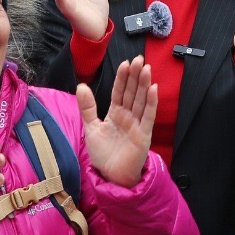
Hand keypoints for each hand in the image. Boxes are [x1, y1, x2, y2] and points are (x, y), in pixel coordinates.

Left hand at [79, 57, 155, 186]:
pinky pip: (148, 116)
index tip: (125, 63)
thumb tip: (81, 85)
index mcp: (115, 113)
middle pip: (132, 92)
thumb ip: (87, 107)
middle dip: (135, 76)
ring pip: (141, 100)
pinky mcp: (144, 134)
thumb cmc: (103, 154)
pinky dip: (151, 102)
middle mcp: (127, 116)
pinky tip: (153, 88)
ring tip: (146, 68)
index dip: (122, 78)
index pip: (119, 92)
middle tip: (139, 58)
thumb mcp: (91, 128)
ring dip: (144, 84)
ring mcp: (137, 124)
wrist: (111, 176)